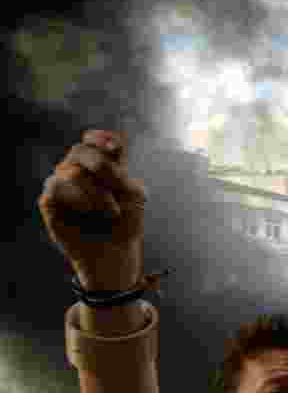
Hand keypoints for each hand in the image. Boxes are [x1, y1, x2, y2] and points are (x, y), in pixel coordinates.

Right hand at [38, 130, 146, 291]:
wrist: (116, 253)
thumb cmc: (127, 224)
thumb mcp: (133, 193)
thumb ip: (120, 168)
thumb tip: (107, 147)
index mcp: (100, 166)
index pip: (94, 139)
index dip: (101, 138)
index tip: (114, 150)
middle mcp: (78, 171)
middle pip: (81, 150)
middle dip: (103, 167)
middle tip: (119, 191)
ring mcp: (62, 185)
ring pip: (71, 170)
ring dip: (97, 192)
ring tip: (110, 212)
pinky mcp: (49, 200)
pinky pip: (57, 185)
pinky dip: (80, 198)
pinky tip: (90, 212)